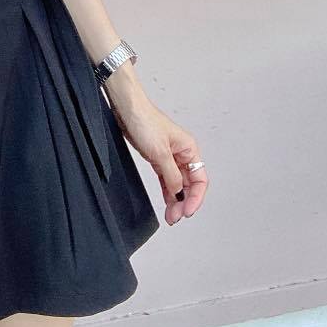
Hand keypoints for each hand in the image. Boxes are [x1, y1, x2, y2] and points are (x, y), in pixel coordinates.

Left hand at [104, 88, 208, 225]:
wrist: (127, 109)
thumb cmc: (145, 121)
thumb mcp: (160, 152)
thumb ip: (172, 175)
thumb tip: (179, 192)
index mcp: (189, 149)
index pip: (199, 180)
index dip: (196, 198)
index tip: (188, 211)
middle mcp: (182, 154)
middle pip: (190, 184)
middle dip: (185, 202)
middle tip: (176, 217)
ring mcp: (170, 156)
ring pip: (178, 184)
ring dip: (176, 200)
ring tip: (172, 216)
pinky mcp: (157, 157)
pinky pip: (166, 179)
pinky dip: (167, 192)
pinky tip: (167, 203)